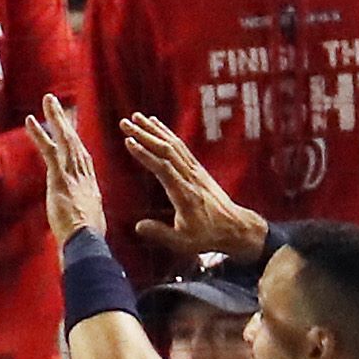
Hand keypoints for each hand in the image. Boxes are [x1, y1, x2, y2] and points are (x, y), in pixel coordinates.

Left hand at [25, 97, 104, 247]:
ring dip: (55, 118)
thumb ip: (82, 217)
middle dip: (65, 121)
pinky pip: (49, 150)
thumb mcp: (88, 225)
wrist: (86, 241)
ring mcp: (73, 174)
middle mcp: (84, 174)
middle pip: (75, 141)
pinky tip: (30, 121)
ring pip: (65, 139)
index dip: (75, 142)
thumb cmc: (87, 240)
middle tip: (55, 103)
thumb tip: (80, 223)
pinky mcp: (60, 177)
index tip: (70, 129)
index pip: (82, 157)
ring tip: (47, 101)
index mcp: (90, 185)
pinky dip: (40, 135)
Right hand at [120, 112, 270, 264]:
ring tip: (137, 117)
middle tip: (125, 122)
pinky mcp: (197, 168)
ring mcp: (195, 170)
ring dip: (154, 129)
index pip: (162, 168)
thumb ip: (160, 233)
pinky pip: (180, 147)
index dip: (145, 154)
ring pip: (173, 144)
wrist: (233, 226)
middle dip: (144, 134)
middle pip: (166, 149)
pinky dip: (167, 134)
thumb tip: (138, 226)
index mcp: (183, 193)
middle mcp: (190, 176)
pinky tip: (157, 126)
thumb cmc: (207, 235)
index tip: (128, 141)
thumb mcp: (182, 241)